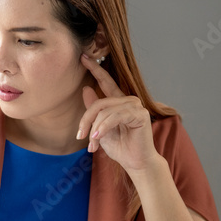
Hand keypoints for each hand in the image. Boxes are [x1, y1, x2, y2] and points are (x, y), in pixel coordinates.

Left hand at [77, 53, 160, 174]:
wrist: (135, 163)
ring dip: (95, 128)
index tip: (83, 57)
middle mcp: (129, 101)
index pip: (106, 82)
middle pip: (99, 103)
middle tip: (80, 136)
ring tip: (92, 143)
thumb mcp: (100, 128)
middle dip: (86, 120)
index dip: (95, 69)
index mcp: (119, 102)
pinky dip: (104, 127)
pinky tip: (98, 137)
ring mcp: (136, 106)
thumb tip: (86, 88)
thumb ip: (94, 110)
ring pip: (105, 111)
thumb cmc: (120, 147)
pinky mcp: (140, 114)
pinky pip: (114, 117)